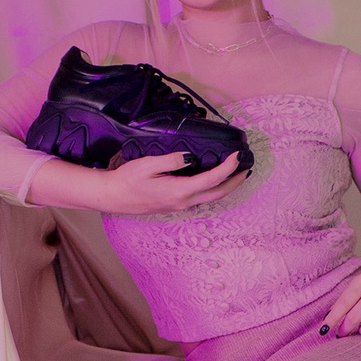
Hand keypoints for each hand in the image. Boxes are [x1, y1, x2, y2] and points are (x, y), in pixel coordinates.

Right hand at [97, 150, 248, 214]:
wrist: (113, 196)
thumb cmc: (128, 179)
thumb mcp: (148, 164)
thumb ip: (172, 160)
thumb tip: (191, 157)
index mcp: (179, 190)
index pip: (212, 179)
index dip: (228, 167)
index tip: (237, 155)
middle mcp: (183, 201)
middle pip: (217, 193)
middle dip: (235, 181)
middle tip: (247, 168)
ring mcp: (179, 205)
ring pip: (210, 197)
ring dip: (225, 186)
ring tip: (235, 173)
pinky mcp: (174, 205)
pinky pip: (200, 198)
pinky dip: (212, 188)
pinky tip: (212, 179)